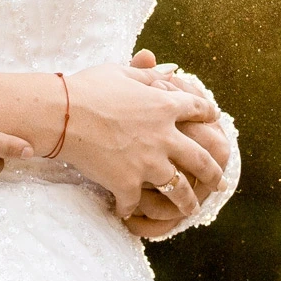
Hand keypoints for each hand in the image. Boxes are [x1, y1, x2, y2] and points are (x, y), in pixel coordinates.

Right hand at [55, 63, 219, 217]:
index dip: (208, 115)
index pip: (199, 110)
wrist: (61, 114)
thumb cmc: (87, 87)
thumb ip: (149, 73)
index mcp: (165, 106)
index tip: (214, 121)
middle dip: (213, 172)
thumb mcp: (122, 72)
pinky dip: (131, 209)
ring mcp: (148, 163)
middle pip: (201, 159)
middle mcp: (164, 137)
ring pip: (179, 189)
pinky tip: (128, 212)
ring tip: (192, 208)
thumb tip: (172, 68)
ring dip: (188, 201)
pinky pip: (135, 203)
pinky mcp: (128, 183)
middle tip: (219, 181)